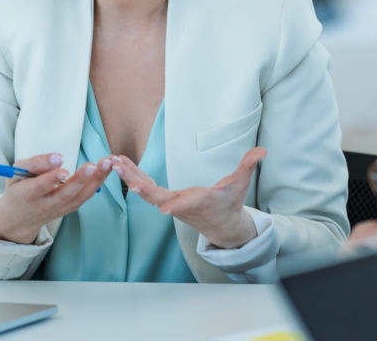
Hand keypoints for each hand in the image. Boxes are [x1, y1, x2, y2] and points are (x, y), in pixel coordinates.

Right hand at [0, 153, 112, 243]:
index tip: (63, 169)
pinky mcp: (71, 208)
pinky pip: (86, 196)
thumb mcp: (16, 173)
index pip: (40, 187)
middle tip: (92, 166)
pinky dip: (99, 182)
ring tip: (108, 162)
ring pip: (81, 196)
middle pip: (65, 194)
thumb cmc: (19, 189)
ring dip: (97, 179)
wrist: (20, 218)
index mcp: (27, 195)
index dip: (51, 179)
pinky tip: (107, 168)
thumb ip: (34, 164)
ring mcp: (61, 209)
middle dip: (80, 180)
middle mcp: (46, 205)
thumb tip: (57, 158)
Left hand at [112, 147, 266, 248]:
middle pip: (155, 196)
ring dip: (129, 176)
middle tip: (121, 171)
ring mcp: (170, 203)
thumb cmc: (230, 203)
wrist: (222, 226)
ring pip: (146, 191)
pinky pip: (145, 187)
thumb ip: (248, 166)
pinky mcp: (165, 199)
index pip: (185, 205)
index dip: (175, 206)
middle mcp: (180, 204)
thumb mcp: (241, 184)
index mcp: (199, 203)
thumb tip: (262, 151)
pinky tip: (120, 164)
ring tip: (114, 161)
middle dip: (138, 185)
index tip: (163, 209)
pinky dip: (133, 175)